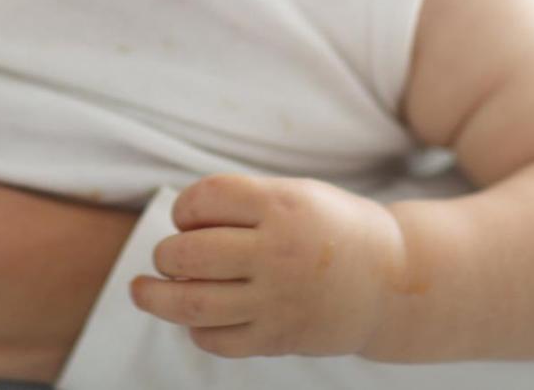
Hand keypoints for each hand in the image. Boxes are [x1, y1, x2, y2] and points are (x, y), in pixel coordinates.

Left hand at [131, 173, 403, 358]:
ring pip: (194, 302)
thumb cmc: (331, 227)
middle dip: (166, 253)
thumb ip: (243, 203)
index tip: (185, 215)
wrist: (392, 280)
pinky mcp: (279, 338)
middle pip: (191, 253)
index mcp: (281, 205)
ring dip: (156, 297)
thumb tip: (180, 222)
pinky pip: (219, 339)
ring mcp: (277, 299)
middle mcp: (277, 252)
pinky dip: (196, 328)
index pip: (207, 199)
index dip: (184, 207)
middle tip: (166, 254)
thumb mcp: (295, 194)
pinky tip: (194, 317)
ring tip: (141, 290)